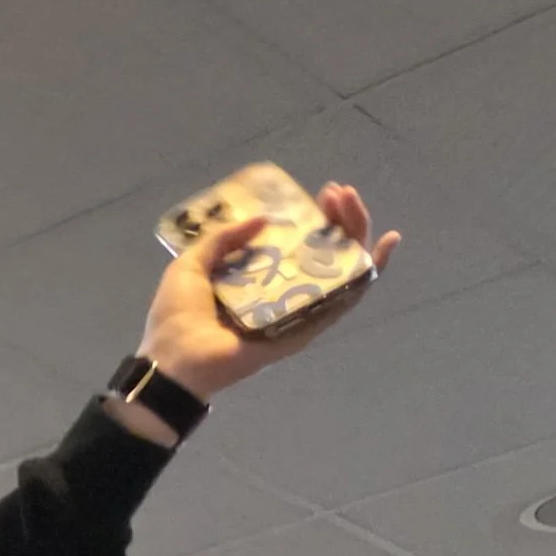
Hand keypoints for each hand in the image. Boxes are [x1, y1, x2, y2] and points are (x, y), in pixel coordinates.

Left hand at [139, 183, 399, 399]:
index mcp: (259, 280)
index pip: (299, 245)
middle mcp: (283, 295)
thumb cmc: (177, 318)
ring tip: (353, 206)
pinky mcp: (304, 330)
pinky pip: (342, 303)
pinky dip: (367, 276)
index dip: (315, 217)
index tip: (321, 193)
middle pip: (326, 253)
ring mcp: (297, 313)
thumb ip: (222, 239)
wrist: (173, 362)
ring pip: (341, 272)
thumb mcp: (192, 265)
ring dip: (354, 236)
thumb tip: (261, 220)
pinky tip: (382, 249)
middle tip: (338, 194)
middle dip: (339, 220)